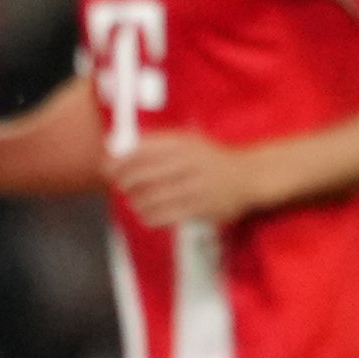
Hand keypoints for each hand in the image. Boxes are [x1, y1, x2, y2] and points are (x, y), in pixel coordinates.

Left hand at [109, 130, 270, 229]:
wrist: (251, 175)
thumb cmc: (213, 159)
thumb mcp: (190, 140)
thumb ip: (158, 143)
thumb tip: (121, 150)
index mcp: (184, 144)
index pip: (140, 151)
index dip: (118, 161)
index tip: (107, 169)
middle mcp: (189, 163)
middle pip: (143, 174)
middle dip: (125, 182)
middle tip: (121, 187)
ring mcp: (196, 186)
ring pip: (152, 197)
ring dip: (136, 202)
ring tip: (135, 202)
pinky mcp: (202, 208)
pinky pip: (167, 215)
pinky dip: (150, 217)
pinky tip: (146, 216)